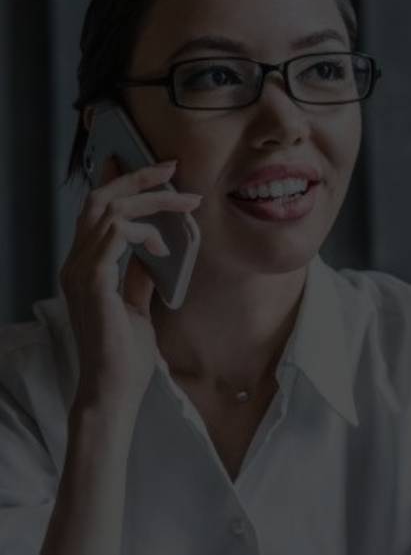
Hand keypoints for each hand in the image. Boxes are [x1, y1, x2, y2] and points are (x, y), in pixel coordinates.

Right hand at [59, 157, 201, 410]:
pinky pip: (117, 235)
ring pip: (110, 210)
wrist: (114, 389)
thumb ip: (139, 276)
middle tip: (171, 167)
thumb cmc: (124, 354)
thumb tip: (152, 252)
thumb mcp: (136, 306)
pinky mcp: (93, 282)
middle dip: (137, 177)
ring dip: (152, 200)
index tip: (152, 169)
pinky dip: (145, 231)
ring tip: (186, 203)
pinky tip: (164, 245)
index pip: (97, 211)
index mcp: (86, 266)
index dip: (120, 182)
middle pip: (100, 200)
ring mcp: (80, 271)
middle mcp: (77, 263)